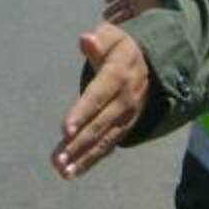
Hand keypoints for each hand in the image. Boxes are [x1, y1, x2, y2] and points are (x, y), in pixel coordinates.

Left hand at [51, 24, 150, 179]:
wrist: (151, 61)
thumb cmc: (120, 47)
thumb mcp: (112, 36)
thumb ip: (98, 41)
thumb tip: (85, 39)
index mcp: (118, 74)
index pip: (98, 96)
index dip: (82, 113)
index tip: (64, 130)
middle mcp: (125, 98)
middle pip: (99, 124)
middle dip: (78, 143)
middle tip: (57, 160)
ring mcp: (127, 115)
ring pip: (104, 140)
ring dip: (83, 157)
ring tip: (63, 172)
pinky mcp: (125, 126)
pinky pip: (108, 145)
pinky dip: (91, 159)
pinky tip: (73, 172)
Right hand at [102, 0, 157, 23]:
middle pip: (121, 3)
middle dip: (112, 9)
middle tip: (104, 15)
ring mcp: (138, 4)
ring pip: (124, 12)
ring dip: (115, 17)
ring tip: (106, 20)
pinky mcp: (142, 13)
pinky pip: (130, 18)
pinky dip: (122, 21)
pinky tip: (113, 23)